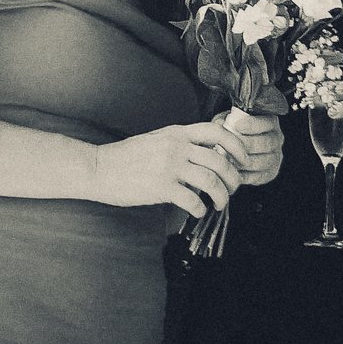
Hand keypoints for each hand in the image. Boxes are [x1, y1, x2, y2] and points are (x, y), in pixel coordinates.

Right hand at [90, 122, 245, 218]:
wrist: (98, 168)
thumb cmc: (127, 157)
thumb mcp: (157, 139)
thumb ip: (182, 143)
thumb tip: (209, 155)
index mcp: (177, 133)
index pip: (217, 132)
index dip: (237, 145)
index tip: (243, 159)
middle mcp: (176, 146)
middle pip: (220, 160)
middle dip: (233, 179)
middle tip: (233, 189)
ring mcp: (169, 166)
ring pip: (211, 181)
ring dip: (221, 196)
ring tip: (219, 204)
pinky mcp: (160, 187)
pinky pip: (192, 200)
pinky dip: (200, 209)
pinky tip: (198, 211)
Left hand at [214, 106, 284, 182]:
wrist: (238, 150)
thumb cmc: (232, 131)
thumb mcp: (228, 121)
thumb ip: (225, 120)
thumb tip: (220, 125)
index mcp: (270, 122)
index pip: (265, 122)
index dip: (252, 124)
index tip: (237, 126)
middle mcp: (277, 138)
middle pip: (264, 143)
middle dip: (245, 145)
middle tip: (229, 146)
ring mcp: (276, 157)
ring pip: (261, 161)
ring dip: (243, 162)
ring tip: (228, 159)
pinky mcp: (271, 173)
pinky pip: (259, 176)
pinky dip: (244, 175)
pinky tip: (232, 171)